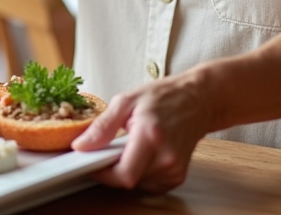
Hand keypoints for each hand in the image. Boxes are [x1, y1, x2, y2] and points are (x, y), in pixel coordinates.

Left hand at [71, 72, 214, 193]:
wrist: (199, 99)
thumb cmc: (165, 96)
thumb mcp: (127, 101)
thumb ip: (102, 126)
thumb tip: (81, 145)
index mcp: (151, 135)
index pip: (123, 174)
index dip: (103, 173)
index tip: (93, 162)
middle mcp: (166, 156)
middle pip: (129, 181)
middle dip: (114, 169)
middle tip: (113, 148)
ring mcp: (175, 168)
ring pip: (138, 184)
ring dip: (129, 170)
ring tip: (133, 146)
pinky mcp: (178, 175)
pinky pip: (150, 185)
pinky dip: (142, 174)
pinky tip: (145, 154)